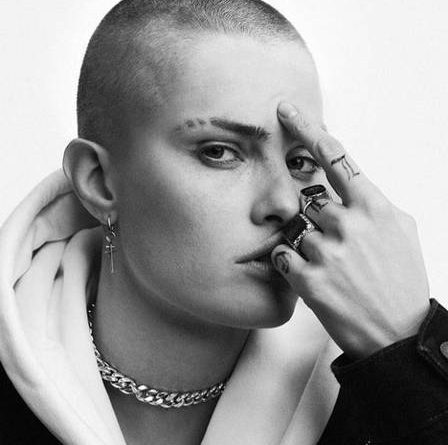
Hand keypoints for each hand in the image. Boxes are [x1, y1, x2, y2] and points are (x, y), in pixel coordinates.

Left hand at [272, 102, 430, 358]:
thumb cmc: (400, 279)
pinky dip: (292, 264)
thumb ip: (372, 202)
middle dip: (316, 221)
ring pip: (295, 231)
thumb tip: (350, 183)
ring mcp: (327, 251)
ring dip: (308, 247)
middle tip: (338, 248)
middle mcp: (349, 223)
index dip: (307, 130)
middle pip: (308, 201)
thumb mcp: (401, 230)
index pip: (335, 157)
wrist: (398, 332)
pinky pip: (283, 256)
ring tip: (334, 270)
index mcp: (374, 207)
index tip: (285, 111)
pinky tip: (314, 277)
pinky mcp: (309, 279)